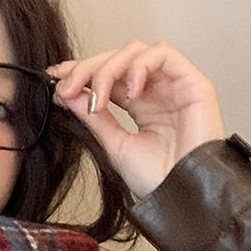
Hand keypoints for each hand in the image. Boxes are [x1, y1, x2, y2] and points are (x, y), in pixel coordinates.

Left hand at [47, 40, 225, 198]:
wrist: (185, 198)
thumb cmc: (158, 180)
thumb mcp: (115, 145)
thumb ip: (93, 117)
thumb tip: (66, 91)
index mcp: (139, 105)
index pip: (107, 75)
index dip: (81, 70)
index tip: (56, 77)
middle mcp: (156, 91)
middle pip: (118, 58)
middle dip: (88, 68)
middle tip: (69, 87)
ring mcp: (174, 85)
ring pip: (137, 51)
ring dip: (109, 68)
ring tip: (99, 98)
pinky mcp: (194, 83)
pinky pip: (164, 54)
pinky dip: (140, 66)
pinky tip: (130, 91)